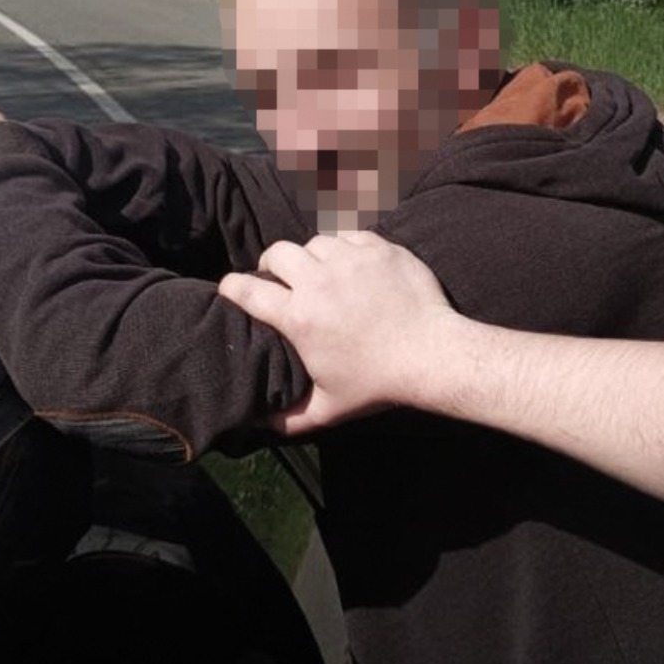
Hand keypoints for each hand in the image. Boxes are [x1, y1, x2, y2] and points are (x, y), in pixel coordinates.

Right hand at [217, 231, 458, 433]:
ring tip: (319, 270)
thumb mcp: (328, 408)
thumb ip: (289, 419)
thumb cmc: (379, 384)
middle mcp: (318, 282)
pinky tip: (351, 264)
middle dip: (272, 263)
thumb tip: (259, 426)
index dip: (232, 287)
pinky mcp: (379, 249)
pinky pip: (350, 236)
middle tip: (279, 276)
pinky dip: (346, 248)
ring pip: (315, 242)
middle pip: (277, 252)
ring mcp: (350, 261)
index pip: (247, 290)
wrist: (432, 356)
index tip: (231, 288)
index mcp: (299, 317)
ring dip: (312, 256)